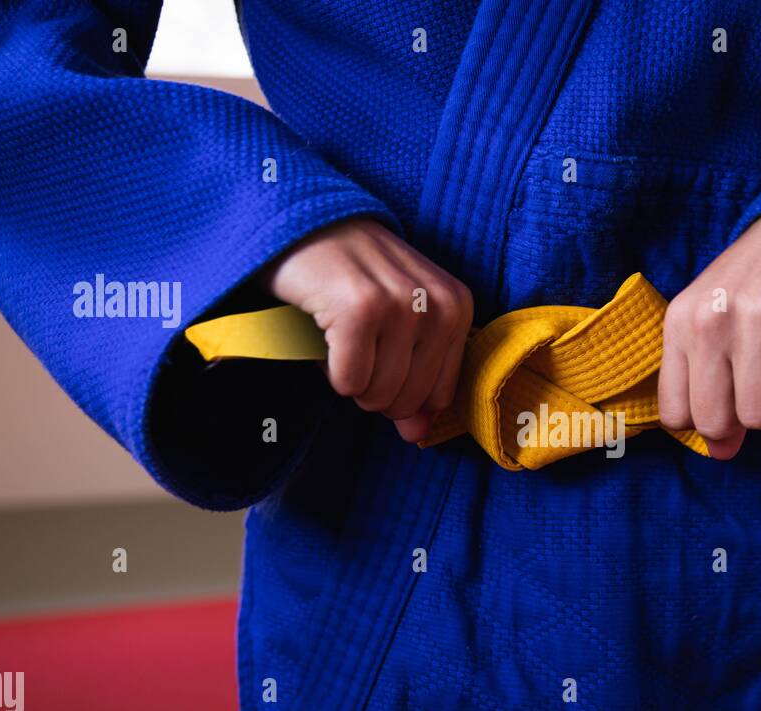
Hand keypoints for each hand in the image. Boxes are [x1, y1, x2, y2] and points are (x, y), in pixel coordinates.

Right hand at [259, 218, 472, 442]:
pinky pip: (349, 382)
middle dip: (373, 389)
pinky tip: (324, 333)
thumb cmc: (353, 277)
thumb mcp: (399, 324)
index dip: (401, 392)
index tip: (380, 353)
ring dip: (349, 379)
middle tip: (355, 345)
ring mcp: (401, 305)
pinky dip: (328, 370)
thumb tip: (418, 436)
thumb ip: (415, 382)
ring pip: (378, 394)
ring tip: (341, 336)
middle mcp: (439, 303)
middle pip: (408, 401)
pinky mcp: (361, 310)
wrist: (302, 223)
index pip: (439, 396)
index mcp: (458, 306)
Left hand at [658, 209, 760, 458]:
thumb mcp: (717, 320)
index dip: (706, 421)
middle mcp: (711, 319)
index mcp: (680, 321)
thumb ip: (708, 384)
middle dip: (744, 417)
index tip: (729, 401)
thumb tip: (721, 454)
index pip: (676, 414)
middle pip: (716, 422)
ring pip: (760, 415)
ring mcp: (756, 318)